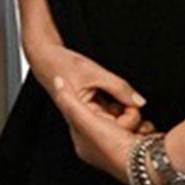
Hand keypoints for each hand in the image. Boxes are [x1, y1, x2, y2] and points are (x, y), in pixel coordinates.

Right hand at [27, 39, 148, 132]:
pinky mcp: (90, 110)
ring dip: (124, 111)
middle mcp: (84, 121)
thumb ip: (119, 88)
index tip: (134, 102)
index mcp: (80, 117)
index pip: (113, 126)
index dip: (128, 116)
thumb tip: (140, 102)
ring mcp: (87, 116)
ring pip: (113, 120)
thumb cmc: (62, 64)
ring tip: (129, 100)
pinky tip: (121, 99)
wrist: (44, 57)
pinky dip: (117, 107)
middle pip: (115, 126)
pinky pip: (108, 112)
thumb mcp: (95, 73)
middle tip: (136, 102)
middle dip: (129, 116)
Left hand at [49, 75, 148, 184]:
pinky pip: (140, 128)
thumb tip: (57, 79)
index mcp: (83, 142)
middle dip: (119, 113)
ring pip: (126, 120)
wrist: (151, 167)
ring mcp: (120, 149)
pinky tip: (146, 134)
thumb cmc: (114, 147)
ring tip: (137, 130)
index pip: (86, 111)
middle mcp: (100, 148)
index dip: (96, 103)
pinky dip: (145, 128)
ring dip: (135, 119)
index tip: (105, 104)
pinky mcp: (139, 149)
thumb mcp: (86, 119)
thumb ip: (69, 99)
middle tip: (124, 119)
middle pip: (108, 115)